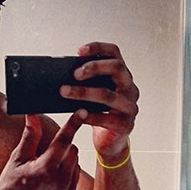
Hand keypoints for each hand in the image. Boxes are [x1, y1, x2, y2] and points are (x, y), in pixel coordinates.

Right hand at [0, 111, 84, 189]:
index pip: (63, 141)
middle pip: (72, 149)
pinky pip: (75, 173)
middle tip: (48, 147)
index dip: (73, 124)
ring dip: (65, 156)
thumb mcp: (17, 158)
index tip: (82, 112)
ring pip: (75, 160)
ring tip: (47, 163)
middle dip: (63, 143)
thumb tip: (32, 115)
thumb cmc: (10, 186)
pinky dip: (68, 168)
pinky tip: (52, 173)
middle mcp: (58, 180)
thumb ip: (29, 136)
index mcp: (44, 169)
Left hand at [60, 42, 138, 161]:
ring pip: (108, 95)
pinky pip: (106, 119)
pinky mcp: (126, 125)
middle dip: (94, 67)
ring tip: (65, 91)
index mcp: (123, 76)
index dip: (98, 48)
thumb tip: (60, 73)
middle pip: (116, 68)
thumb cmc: (101, 113)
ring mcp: (130, 107)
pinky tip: (77, 113)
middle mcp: (130, 88)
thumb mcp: (95, 93)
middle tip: (74, 73)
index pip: (115, 53)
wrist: (111, 141)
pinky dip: (90, 115)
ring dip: (84, 92)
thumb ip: (86, 82)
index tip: (79, 51)